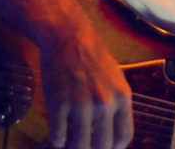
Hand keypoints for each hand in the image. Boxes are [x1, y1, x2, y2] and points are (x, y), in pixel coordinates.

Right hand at [37, 19, 133, 148]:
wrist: (68, 37)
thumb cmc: (92, 57)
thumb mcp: (115, 79)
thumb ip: (116, 104)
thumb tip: (113, 132)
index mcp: (122, 97)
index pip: (124, 136)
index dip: (113, 148)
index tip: (104, 148)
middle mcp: (105, 103)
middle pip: (102, 146)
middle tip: (81, 148)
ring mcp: (82, 103)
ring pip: (78, 145)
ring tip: (65, 146)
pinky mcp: (59, 102)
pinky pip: (58, 136)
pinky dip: (54, 142)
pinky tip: (51, 139)